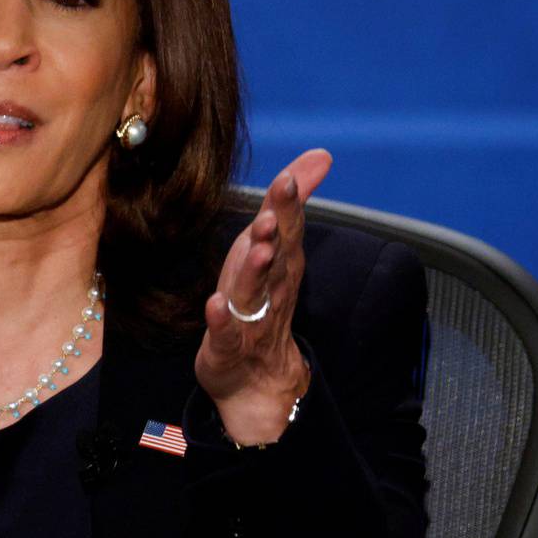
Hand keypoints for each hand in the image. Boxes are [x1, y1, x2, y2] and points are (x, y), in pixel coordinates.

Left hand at [195, 148, 332, 444]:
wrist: (255, 382)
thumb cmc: (260, 306)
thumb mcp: (274, 249)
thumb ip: (290, 204)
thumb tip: (321, 155)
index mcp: (279, 264)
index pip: (287, 228)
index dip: (288, 204)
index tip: (289, 176)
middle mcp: (269, 288)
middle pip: (276, 254)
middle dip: (278, 227)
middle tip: (278, 203)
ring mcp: (249, 318)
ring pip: (254, 289)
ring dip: (257, 269)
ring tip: (258, 248)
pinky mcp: (227, 346)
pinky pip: (226, 332)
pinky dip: (222, 319)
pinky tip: (216, 304)